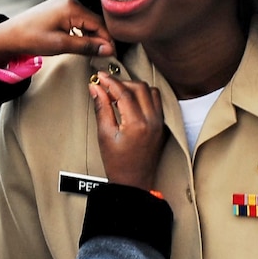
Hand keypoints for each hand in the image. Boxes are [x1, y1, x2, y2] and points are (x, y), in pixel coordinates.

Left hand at [0, 0, 113, 65]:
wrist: (10, 35)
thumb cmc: (30, 38)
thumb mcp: (61, 45)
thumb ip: (87, 46)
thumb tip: (107, 49)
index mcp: (71, 6)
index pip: (100, 24)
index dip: (107, 41)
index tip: (112, 54)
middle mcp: (70, 0)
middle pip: (96, 21)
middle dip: (101, 39)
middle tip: (105, 56)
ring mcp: (66, 2)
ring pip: (89, 21)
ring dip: (92, 36)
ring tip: (93, 51)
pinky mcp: (62, 7)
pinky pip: (80, 19)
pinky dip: (83, 31)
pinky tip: (82, 42)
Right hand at [89, 72, 164, 191]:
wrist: (133, 182)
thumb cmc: (118, 164)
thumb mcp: (104, 135)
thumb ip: (101, 108)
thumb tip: (96, 88)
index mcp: (137, 124)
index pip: (124, 92)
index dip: (110, 81)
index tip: (100, 76)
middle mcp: (152, 121)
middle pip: (139, 87)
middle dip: (121, 83)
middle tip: (106, 87)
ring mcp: (159, 122)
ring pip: (150, 91)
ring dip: (134, 88)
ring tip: (118, 95)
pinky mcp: (161, 125)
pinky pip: (156, 101)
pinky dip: (144, 95)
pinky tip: (131, 101)